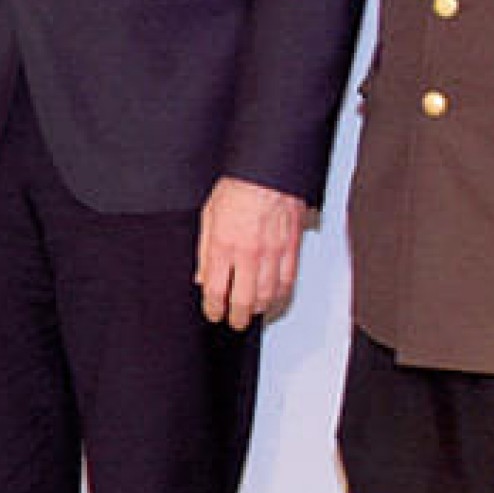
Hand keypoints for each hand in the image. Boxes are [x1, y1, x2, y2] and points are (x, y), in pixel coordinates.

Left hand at [196, 175, 307, 327]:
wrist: (269, 171)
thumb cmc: (239, 187)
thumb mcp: (209, 216)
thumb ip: (205, 251)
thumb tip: (202, 277)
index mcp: (223, 245)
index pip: (216, 290)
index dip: (214, 308)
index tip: (213, 314)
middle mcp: (248, 253)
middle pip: (243, 299)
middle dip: (236, 316)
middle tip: (234, 321)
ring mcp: (272, 253)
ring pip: (267, 295)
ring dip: (258, 309)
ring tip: (251, 312)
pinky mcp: (291, 249)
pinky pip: (288, 281)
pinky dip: (280, 295)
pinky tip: (274, 298)